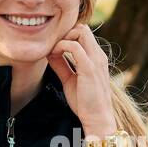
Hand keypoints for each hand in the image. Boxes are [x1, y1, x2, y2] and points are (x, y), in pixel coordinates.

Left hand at [47, 22, 118, 137]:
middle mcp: (98, 55)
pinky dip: (60, 46)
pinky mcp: (89, 68)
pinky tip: (53, 55)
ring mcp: (95, 60)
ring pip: (80, 31)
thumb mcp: (70, 80)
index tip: (54, 48)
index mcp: (95, 57)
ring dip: (63, 37)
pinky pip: (74, 46)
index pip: (82, 34)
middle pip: (82, 28)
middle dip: (65, 32)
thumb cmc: (85, 102)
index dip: (67, 36)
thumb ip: (62, 65)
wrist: (97, 118)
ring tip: (53, 51)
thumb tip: (50, 53)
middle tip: (53, 47)